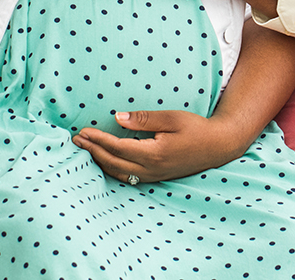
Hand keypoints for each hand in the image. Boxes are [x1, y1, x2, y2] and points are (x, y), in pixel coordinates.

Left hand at [71, 110, 241, 183]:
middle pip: (114, 162)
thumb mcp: (171, 118)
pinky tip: (104, 161)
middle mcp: (152, 168)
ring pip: (119, 173)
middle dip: (93, 151)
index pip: (118, 147)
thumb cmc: (196, 128)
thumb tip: (118, 118)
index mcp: (155, 153)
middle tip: (76, 140)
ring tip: (85, 150)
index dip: (98, 140)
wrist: (218, 146)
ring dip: (100, 162)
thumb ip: (144, 119)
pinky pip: (128, 176)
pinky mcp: (157, 176)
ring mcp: (154, 175)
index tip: (83, 132)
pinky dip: (112, 169)